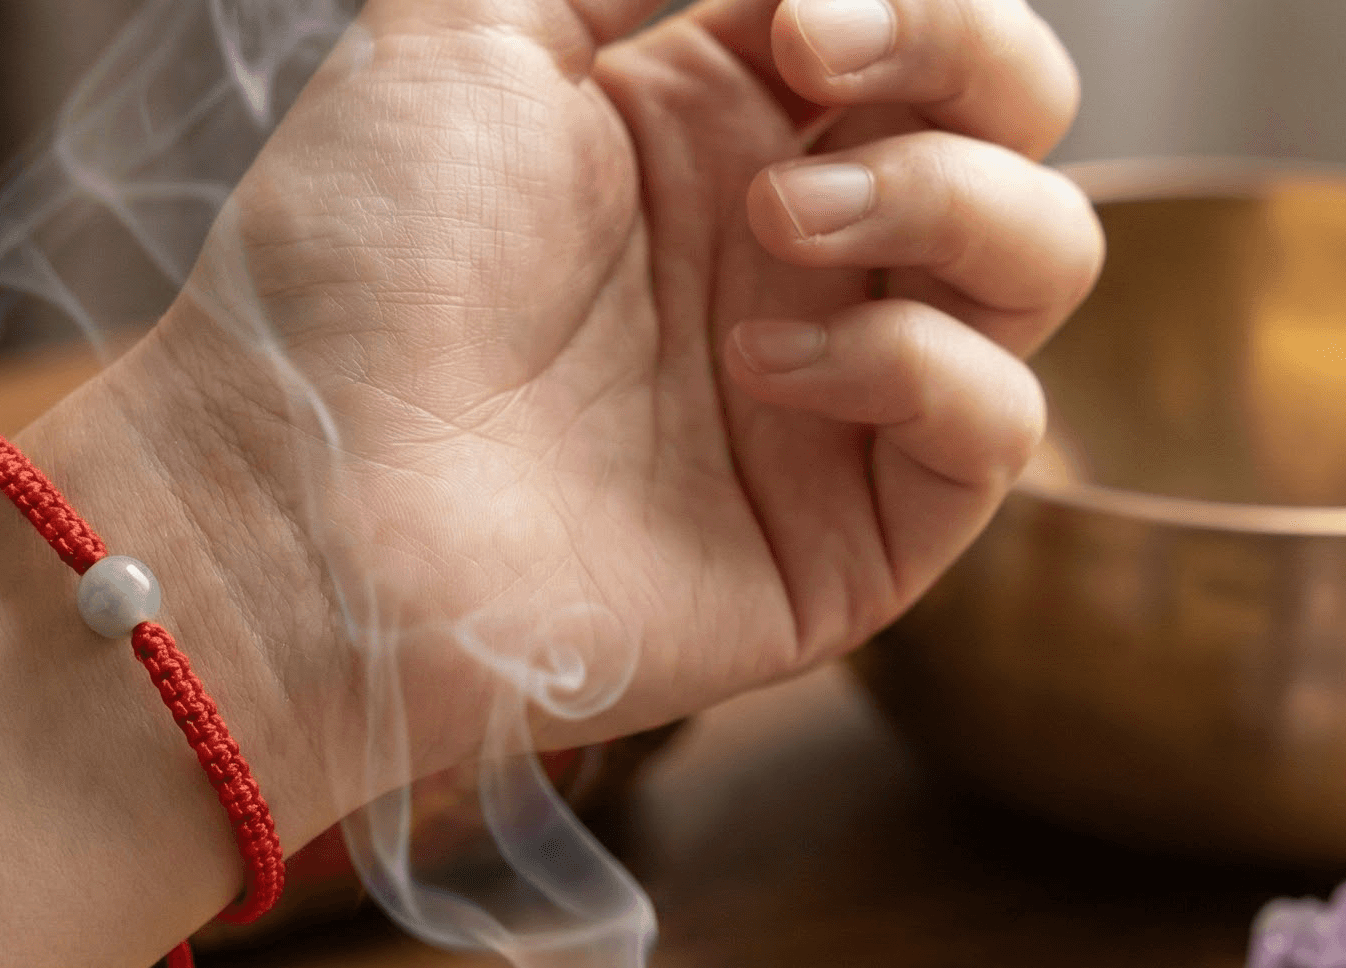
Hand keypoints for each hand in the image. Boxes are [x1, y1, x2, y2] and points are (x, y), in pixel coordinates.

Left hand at [107, 0, 1096, 817]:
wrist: (300, 500)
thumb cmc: (349, 273)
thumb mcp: (462, 33)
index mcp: (718, 123)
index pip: (921, 21)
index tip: (790, 3)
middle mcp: (798, 252)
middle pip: (1019, 116)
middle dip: (961, 49)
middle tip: (809, 60)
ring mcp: (838, 393)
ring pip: (1046, 259)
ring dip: (943, 197)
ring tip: (776, 229)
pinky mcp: (854, 537)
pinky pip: (1004, 429)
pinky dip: (922, 369)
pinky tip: (764, 374)